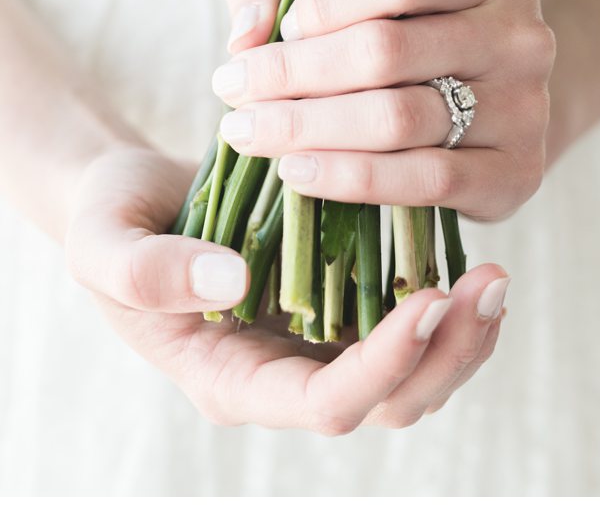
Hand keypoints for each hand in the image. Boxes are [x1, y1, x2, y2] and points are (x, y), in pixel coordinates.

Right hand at [64, 144, 510, 432]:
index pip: (327, 403)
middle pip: (392, 401)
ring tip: (497, 274)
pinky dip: (455, 307)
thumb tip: (229, 281)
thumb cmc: (111, 218)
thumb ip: (146, 271)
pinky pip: (419, 330)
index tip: (431, 299)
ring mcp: (324, 346)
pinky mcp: (350, 305)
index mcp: (233, 379)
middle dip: (450, 352)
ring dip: (467, 335)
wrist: (134, 194)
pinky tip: (477, 259)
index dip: (386, 364)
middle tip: (492, 281)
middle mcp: (288, 376)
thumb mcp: (102, 240)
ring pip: (419, 376)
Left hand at [214, 0, 555, 222]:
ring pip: (400, 118)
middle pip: (389, 51)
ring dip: (308, 128)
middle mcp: (523, 37)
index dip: (327, 2)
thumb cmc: (418, 44)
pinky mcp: (518, 173)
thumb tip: (246, 32)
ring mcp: (527, 108)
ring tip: (248, 132)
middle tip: (233, 90)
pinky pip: (426, 180)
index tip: (280, 29)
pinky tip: (298, 172)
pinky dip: (351, 177)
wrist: (504, 112)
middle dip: (294, 73)